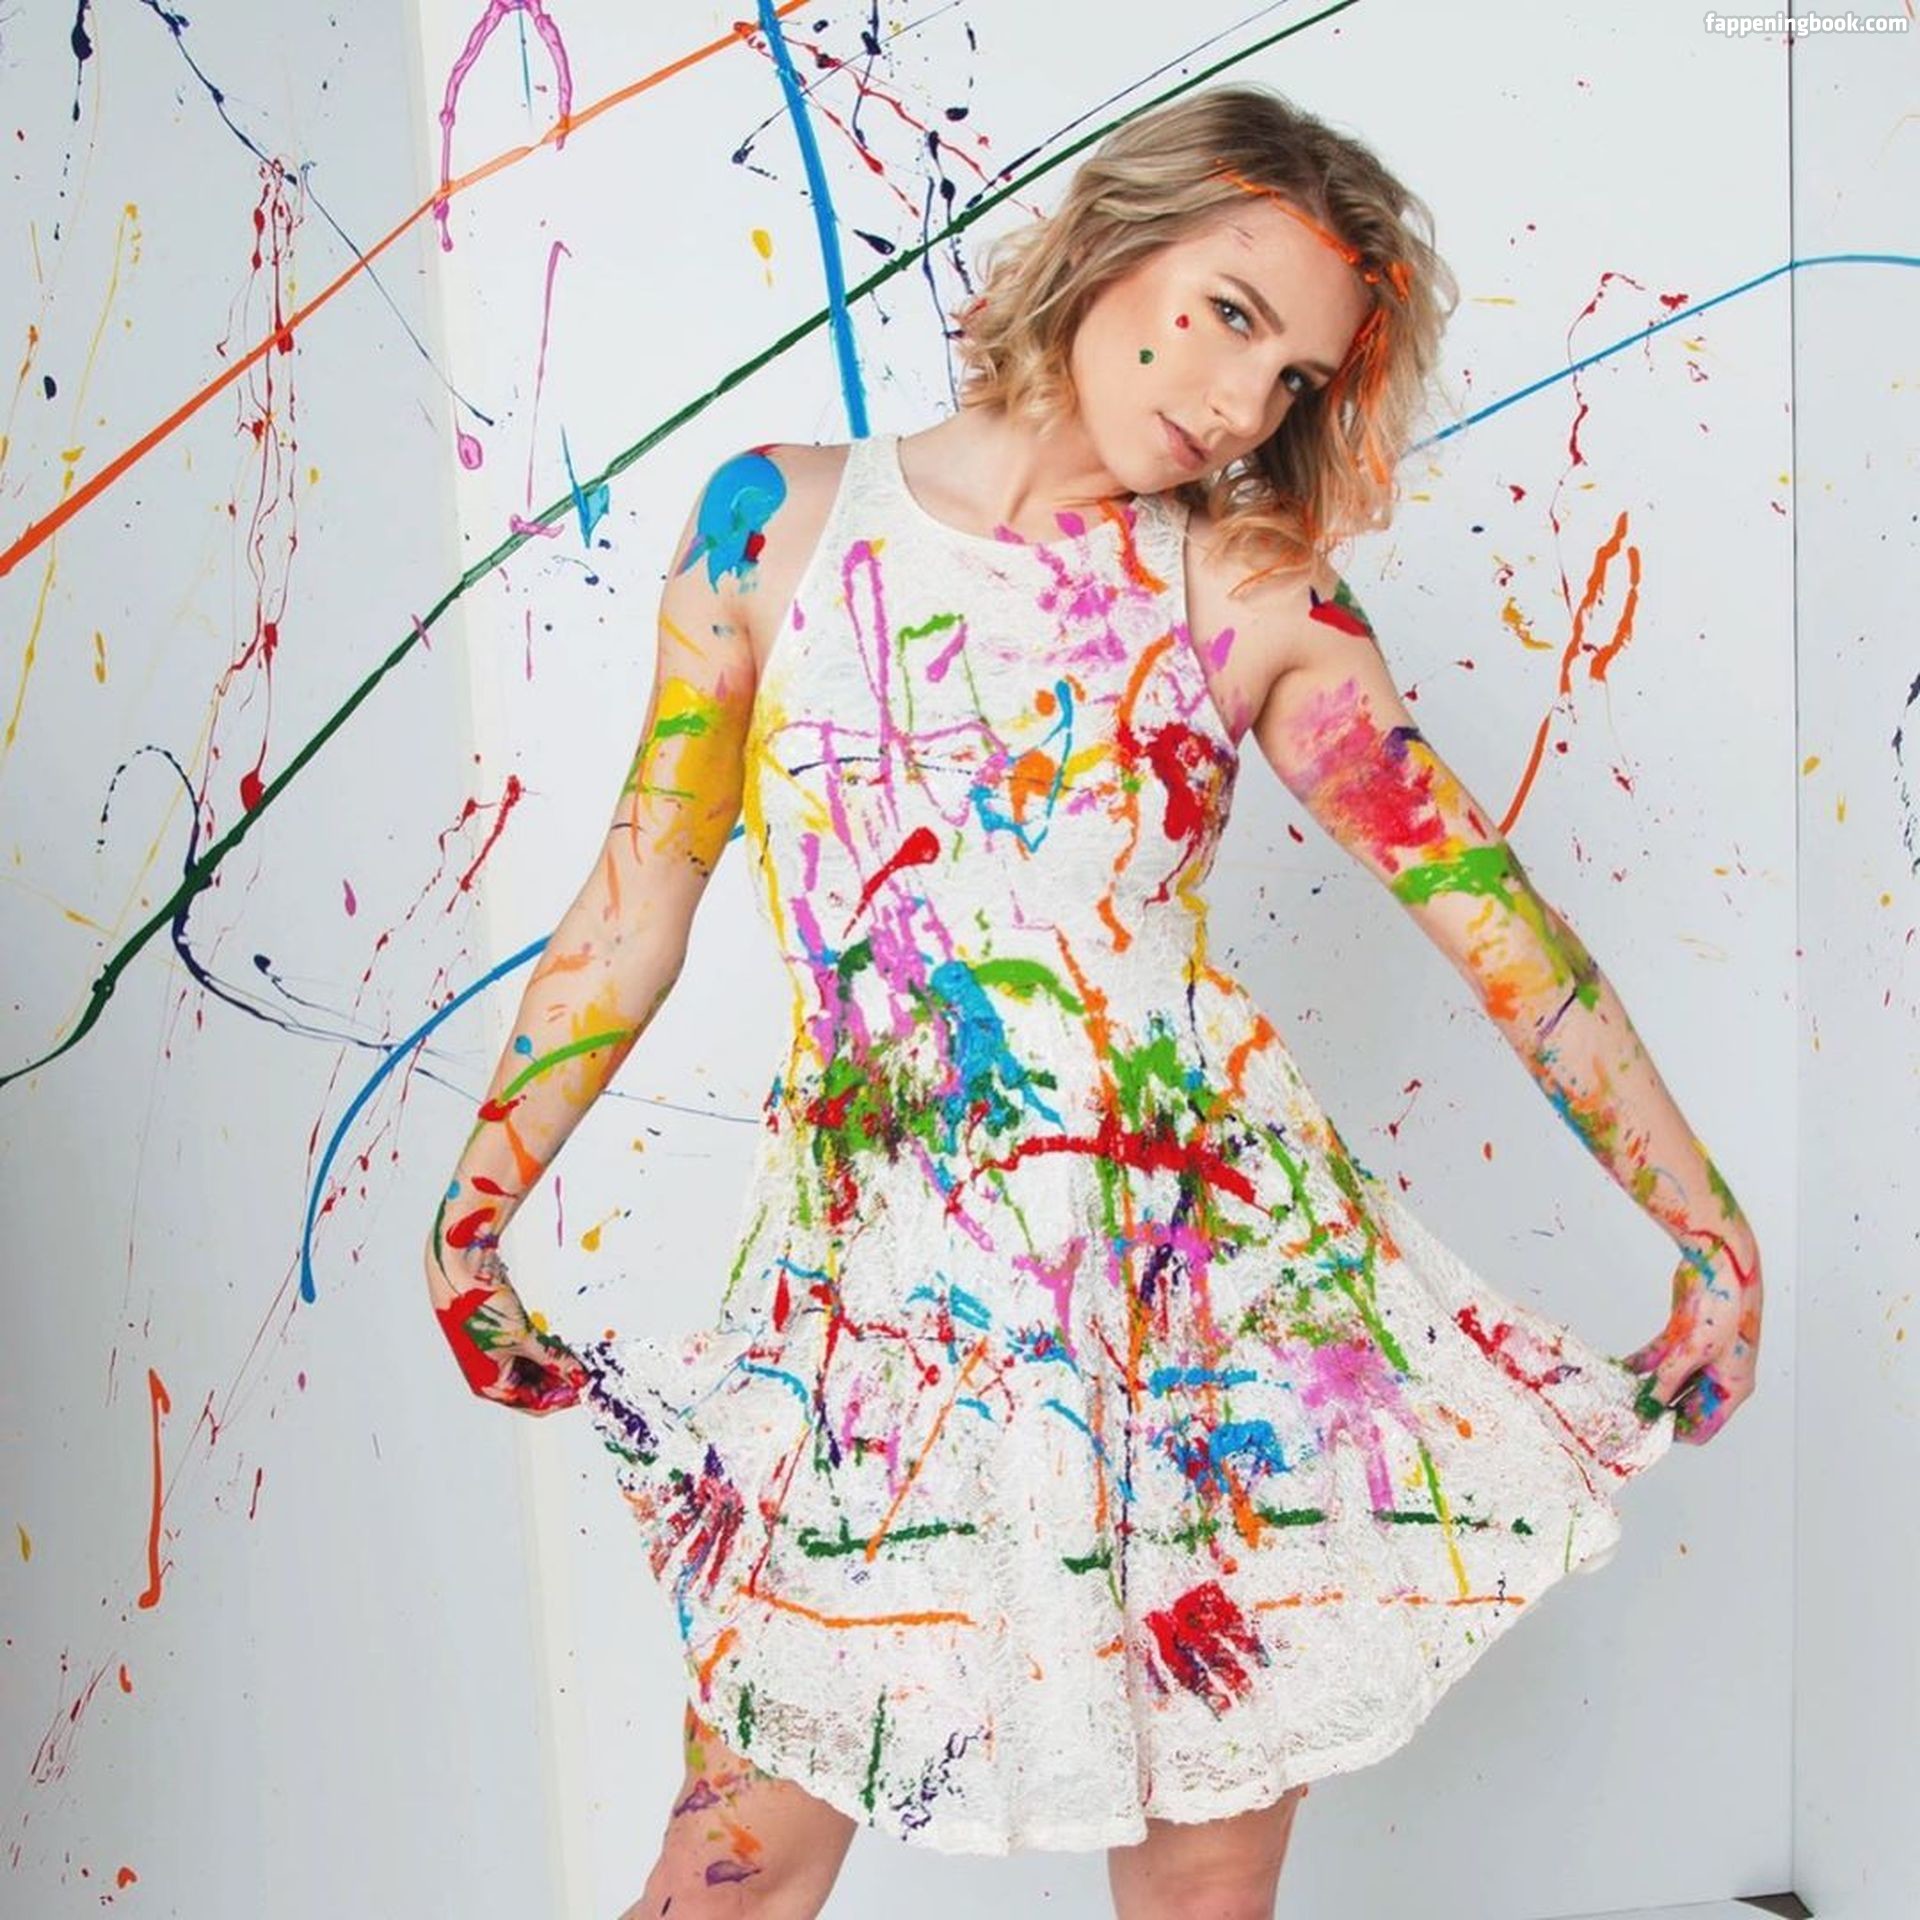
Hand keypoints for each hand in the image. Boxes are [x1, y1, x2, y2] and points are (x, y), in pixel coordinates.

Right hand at [424, 1238, 588, 1415]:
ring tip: (578, 1358)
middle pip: (535, 1389)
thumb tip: (577, 1374)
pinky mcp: (501, 1336)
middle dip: (561, 1380)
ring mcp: (495, 1355)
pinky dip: (546, 1351)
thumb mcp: (523, 1337)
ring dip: (555, 1365)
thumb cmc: (477, 1307)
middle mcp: (491, 1375)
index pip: (534, 1404)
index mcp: (490, 1385)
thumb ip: (552, 1358)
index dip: (563, 1397)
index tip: (585, 1386)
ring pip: (534, 1370)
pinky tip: (562, 1346)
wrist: (459, 1272)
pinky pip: (529, 1352)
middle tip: (586, 1371)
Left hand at [1620, 1241, 1761, 1445]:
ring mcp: (1700, 1355)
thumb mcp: (1693, 1352)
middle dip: (1657, 1409)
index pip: (1703, 1427)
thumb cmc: (1722, 1309)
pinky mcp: (1683, 1336)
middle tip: (1625, 1413)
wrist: (1720, 1264)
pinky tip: (1622, 1368)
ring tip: (1618, 1394)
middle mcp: (1718, 1375)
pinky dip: (1642, 1363)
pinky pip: (1660, 1357)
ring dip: (1646, 1386)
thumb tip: (1647, 1408)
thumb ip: (1667, 1381)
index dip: (1674, 1431)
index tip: (1644, 1430)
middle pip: (1684, 1406)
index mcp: (1733, 1387)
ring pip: (1669, 1381)